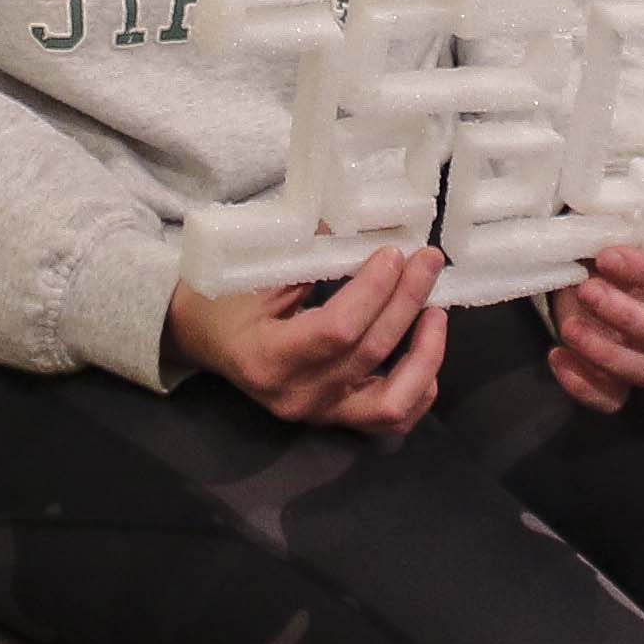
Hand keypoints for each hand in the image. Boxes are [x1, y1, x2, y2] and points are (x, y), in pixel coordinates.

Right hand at [168, 245, 447, 436]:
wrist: (207, 339)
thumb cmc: (225, 298)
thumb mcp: (256, 272)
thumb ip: (311, 256)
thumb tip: (368, 225)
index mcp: (267, 357)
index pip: (337, 330)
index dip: (374, 291)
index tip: (394, 253)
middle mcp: (297, 395)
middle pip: (369, 353)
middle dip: (407, 300)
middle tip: (428, 259)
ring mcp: (320, 414)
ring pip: (392, 402)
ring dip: (425, 354)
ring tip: (436, 311)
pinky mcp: (337, 418)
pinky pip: (392, 417)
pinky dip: (420, 385)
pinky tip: (426, 346)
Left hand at [545, 229, 643, 413]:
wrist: (598, 260)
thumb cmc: (618, 235)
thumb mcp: (621, 219)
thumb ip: (618, 222)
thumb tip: (596, 228)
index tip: (604, 257)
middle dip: (626, 315)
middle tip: (586, 291)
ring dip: (607, 354)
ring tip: (569, 329)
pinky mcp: (626, 378)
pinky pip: (615, 397)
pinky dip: (585, 386)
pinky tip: (557, 356)